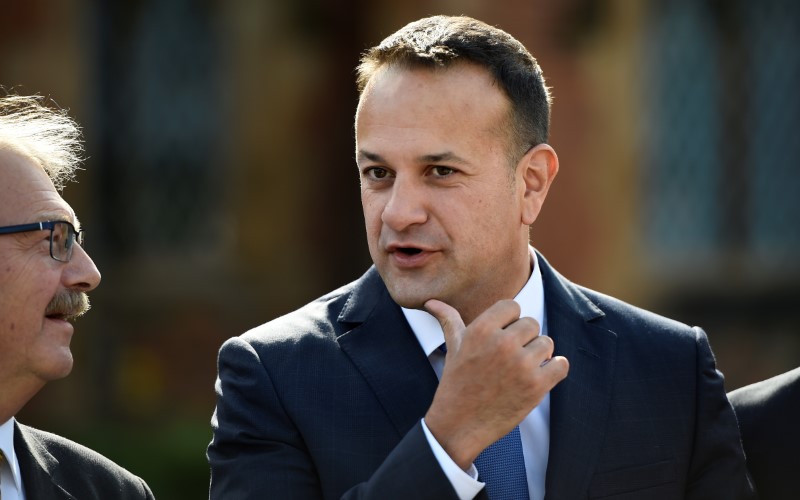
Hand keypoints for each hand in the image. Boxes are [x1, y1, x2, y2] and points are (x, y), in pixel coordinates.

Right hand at [423, 298, 568, 469]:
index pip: (512, 306)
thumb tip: (432, 301)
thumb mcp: (453, 348)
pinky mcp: (536, 386)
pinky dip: (554, 370)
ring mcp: (521, 365)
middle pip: (532, 323)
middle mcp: (502, 343)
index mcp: (481, 330)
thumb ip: (448, 320)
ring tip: (520, 370)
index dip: (509, 322)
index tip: (501, 338)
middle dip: (524, 339)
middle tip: (509, 359)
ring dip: (539, 356)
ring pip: (547, 343)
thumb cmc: (457, 383)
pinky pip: (561, 365)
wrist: (459, 425)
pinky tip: (539, 377)